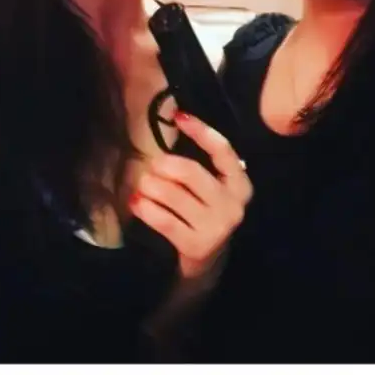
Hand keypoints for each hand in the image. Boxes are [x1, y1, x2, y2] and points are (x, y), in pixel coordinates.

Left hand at [130, 112, 252, 279]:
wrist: (208, 258)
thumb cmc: (204, 210)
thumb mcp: (212, 185)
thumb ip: (202, 160)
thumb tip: (177, 120)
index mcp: (239, 183)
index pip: (222, 150)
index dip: (201, 130)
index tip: (179, 116)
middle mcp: (232, 204)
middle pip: (191, 172)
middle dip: (164, 164)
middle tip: (152, 165)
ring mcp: (216, 227)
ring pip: (173, 195)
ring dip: (150, 185)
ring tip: (142, 184)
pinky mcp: (196, 245)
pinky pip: (163, 220)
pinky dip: (144, 208)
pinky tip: (135, 201)